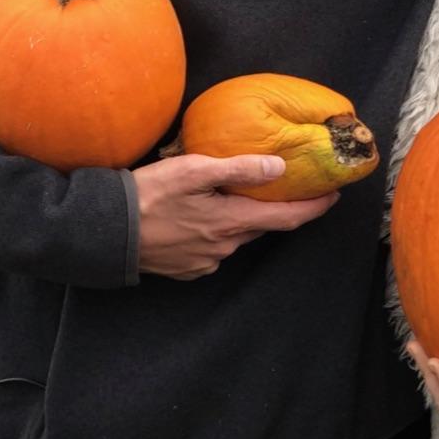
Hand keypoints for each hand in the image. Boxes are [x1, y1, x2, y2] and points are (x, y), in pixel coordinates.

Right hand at [134, 153, 337, 279]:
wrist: (105, 234)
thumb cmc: (147, 196)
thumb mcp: (192, 171)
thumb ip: (238, 169)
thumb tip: (279, 168)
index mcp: (230, 223)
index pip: (285, 219)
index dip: (313, 208)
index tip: (334, 196)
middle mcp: (223, 248)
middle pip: (260, 227)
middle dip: (274, 209)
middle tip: (283, 186)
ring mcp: (204, 262)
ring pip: (235, 236)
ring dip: (240, 218)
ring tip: (234, 195)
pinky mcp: (186, 269)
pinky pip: (213, 248)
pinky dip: (216, 231)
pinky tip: (201, 215)